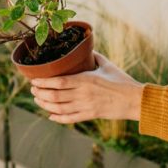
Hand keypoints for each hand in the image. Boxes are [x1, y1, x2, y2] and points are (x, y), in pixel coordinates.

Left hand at [29, 52, 143, 123]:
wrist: (134, 100)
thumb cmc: (122, 81)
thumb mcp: (107, 65)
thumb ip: (94, 57)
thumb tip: (86, 49)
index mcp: (86, 79)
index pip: (58, 81)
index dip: (43, 82)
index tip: (34, 80)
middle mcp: (83, 93)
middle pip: (55, 95)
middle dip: (40, 93)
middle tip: (33, 90)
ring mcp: (86, 106)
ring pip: (59, 108)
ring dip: (45, 105)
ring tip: (38, 100)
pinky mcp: (90, 115)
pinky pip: (69, 118)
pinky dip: (58, 118)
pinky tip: (51, 116)